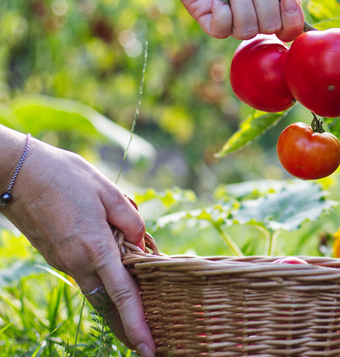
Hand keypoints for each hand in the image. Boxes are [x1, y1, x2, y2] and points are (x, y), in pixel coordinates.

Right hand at [0, 132, 154, 356]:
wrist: (18, 172)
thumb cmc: (65, 176)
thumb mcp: (108, 191)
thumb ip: (131, 220)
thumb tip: (143, 242)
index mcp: (96, 247)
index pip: (123, 295)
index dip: (138, 324)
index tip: (149, 349)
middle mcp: (78, 262)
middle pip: (108, 305)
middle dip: (127, 328)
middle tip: (147, 347)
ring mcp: (64, 261)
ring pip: (96, 293)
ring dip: (116, 310)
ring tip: (137, 323)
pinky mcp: (56, 256)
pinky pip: (85, 277)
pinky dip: (103, 287)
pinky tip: (117, 284)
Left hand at [144, 0, 303, 41]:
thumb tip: (292, 1)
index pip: (288, 23)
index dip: (294, 19)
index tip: (287, 0)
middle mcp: (248, 5)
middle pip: (271, 27)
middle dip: (264, 0)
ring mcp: (226, 11)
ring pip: (247, 31)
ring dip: (243, 3)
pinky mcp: (203, 13)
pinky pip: (221, 31)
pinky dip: (224, 12)